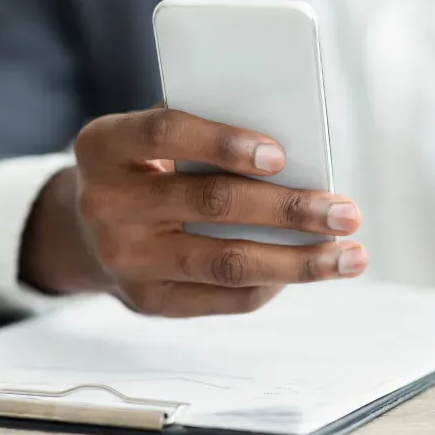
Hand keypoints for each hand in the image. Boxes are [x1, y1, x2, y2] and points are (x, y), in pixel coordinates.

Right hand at [20, 108, 365, 316]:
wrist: (85, 231)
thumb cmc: (145, 169)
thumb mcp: (154, 140)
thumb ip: (208, 135)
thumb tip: (299, 156)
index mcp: (104, 146)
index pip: (165, 133)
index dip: (224, 142)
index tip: (281, 155)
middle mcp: (106, 204)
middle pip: (210, 204)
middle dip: (289, 209)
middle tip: (345, 212)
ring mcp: (124, 260)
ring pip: (226, 262)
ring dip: (298, 261)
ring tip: (349, 256)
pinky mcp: (149, 302)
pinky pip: (225, 297)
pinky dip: (275, 283)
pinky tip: (309, 270)